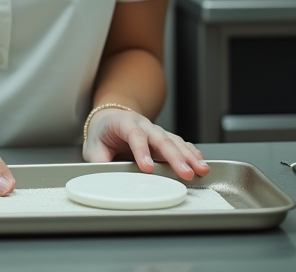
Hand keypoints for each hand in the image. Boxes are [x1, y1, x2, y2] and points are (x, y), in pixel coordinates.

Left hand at [82, 108, 208, 180]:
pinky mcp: (164, 138)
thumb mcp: (93, 148)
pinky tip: (202, 162)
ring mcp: (156, 131)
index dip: (141, 151)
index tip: (147, 168)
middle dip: (175, 157)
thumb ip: (99, 162)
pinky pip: (181, 143)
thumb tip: (104, 178)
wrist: (110, 118)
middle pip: (161, 139)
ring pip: (175, 141)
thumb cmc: (103, 133)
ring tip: (201, 169)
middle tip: (185, 173)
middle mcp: (144, 125)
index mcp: (124, 123)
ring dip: (189, 156)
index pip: (135, 136)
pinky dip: (192, 153)